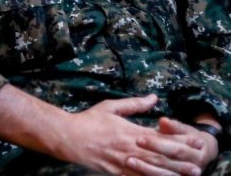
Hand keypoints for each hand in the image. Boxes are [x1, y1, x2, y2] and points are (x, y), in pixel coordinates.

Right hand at [55, 95, 203, 175]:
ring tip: (188, 174)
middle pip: (161, 155)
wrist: (68, 137)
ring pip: (153, 169)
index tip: (193, 139)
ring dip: (172, 172)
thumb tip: (154, 98)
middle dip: (181, 159)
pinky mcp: (116, 172)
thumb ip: (134, 104)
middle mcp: (130, 148)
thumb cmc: (88, 120)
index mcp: (130, 131)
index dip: (178, 138)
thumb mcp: (110, 107)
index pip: (160, 136)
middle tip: (198, 162)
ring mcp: (123, 162)